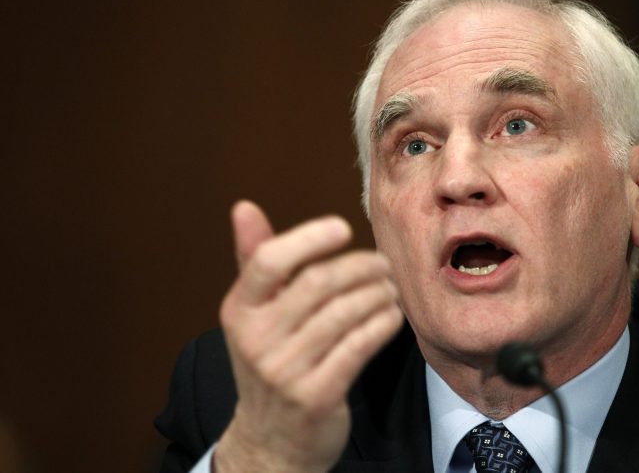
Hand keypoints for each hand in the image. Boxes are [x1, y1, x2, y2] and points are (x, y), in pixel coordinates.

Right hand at [215, 201, 402, 472]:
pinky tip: (391, 315)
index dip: (309, 237)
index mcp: (239, 311)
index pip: (269, 261)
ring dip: (377, 293)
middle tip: (382, 263)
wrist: (271, 441)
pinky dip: (383, 323)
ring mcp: (285, 371)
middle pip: (317, 283)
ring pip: (345, 313)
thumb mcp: (254, 314)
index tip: (342, 227)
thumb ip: (254, 260)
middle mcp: (256, 340)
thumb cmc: (270, 362)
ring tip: (389, 287)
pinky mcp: (317, 395)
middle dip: (360, 266)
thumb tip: (243, 207)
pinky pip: (360, 346)